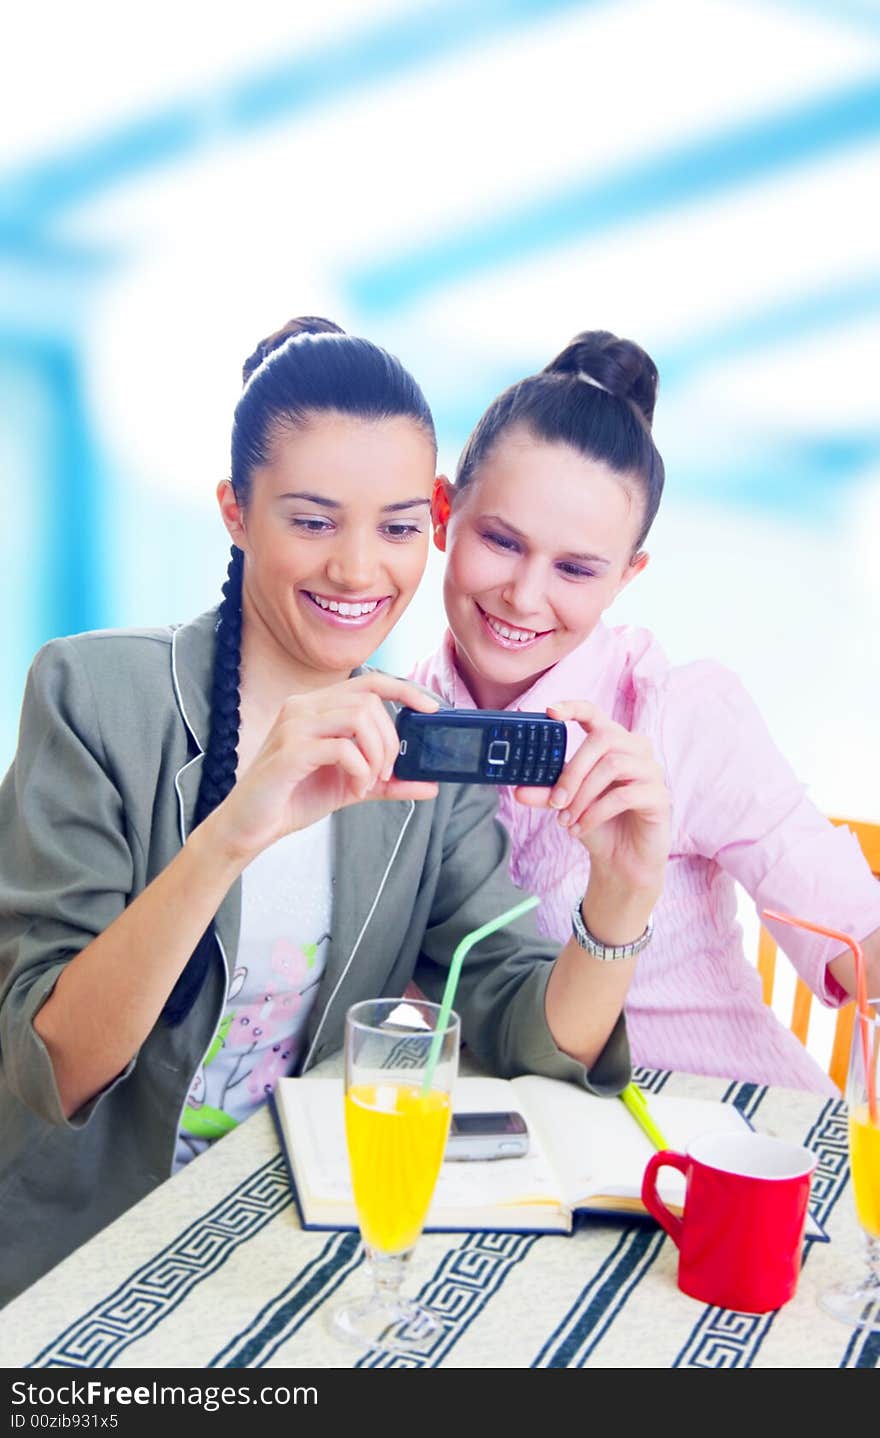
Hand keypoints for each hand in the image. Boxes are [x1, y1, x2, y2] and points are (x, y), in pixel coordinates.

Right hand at [203, 674, 438, 863]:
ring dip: (376, 753)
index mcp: (316, 706)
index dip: (404, 689)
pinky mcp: (289, 751)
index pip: (369, 681)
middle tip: (386, 773)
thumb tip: (430, 785)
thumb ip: (388, 782)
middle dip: (389, 739)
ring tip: (370, 781)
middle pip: (369, 701)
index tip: (431, 709)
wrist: (251, 825)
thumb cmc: (294, 798)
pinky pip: (342, 748)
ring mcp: (293, 725)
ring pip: (358, 717)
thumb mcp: (351, 786)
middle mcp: (303, 707)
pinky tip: (354, 788)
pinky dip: (360, 769)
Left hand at [514, 700, 669, 895]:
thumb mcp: (567, 805)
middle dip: (573, 770)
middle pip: (603, 739)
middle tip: (555, 801)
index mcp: (612, 743)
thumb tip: (518, 790)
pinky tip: (580, 829)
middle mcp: (636, 749)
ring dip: (583, 795)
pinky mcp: (659, 796)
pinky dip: (595, 813)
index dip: (574, 707)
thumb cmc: (597, 823)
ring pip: (613, 766)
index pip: (595, 713)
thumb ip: (545, 793)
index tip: (550, 711)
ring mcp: (651, 771)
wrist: (623, 860)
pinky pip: (624, 796)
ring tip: (566, 820)